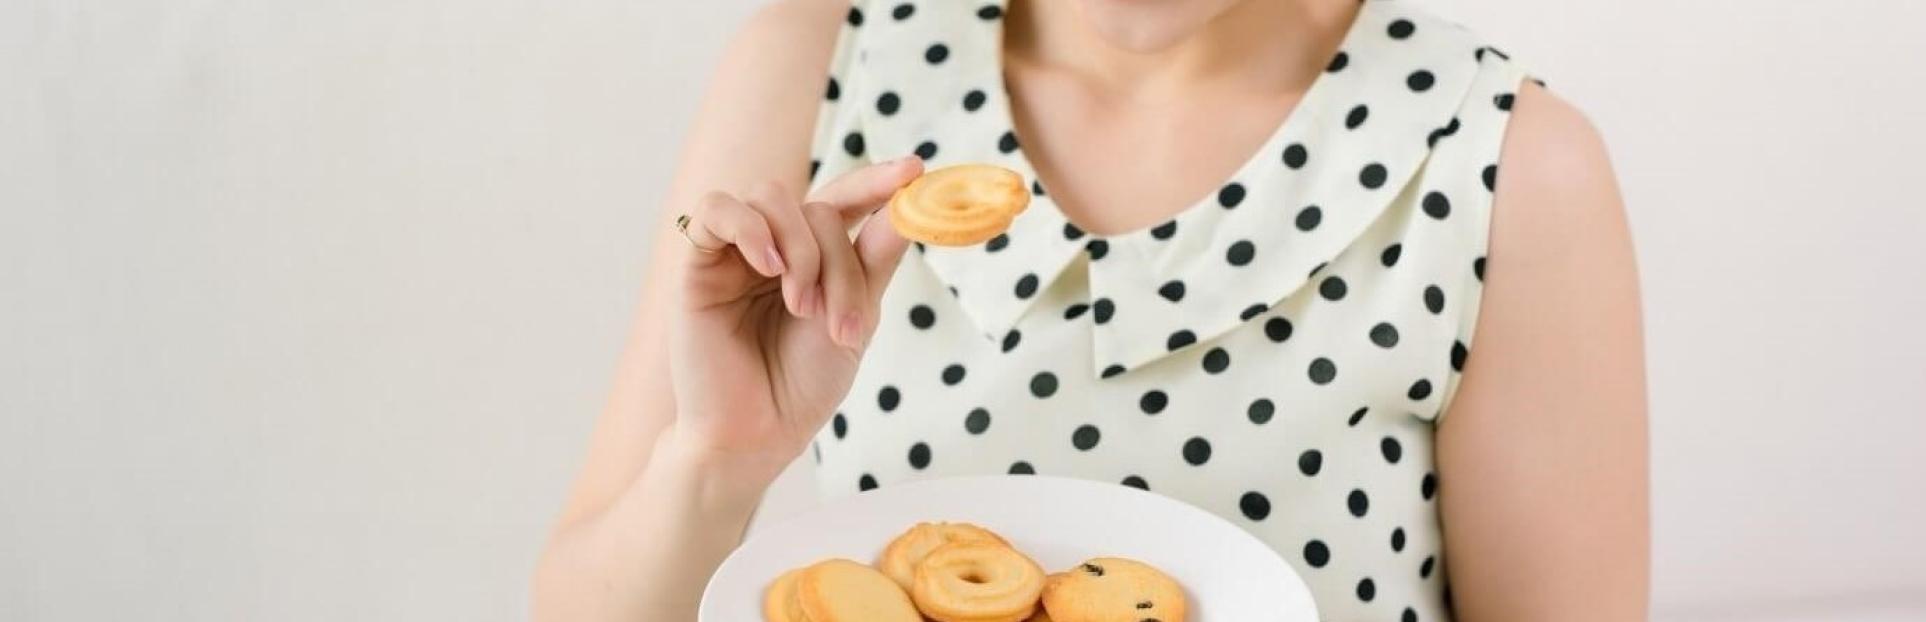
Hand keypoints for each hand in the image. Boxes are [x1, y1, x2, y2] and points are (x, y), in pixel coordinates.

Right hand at [665, 157, 923, 480]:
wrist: (756, 433)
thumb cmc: (803, 383)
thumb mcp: (857, 316)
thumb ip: (875, 259)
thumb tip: (907, 206)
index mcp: (817, 256)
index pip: (846, 200)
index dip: (878, 181)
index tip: (915, 170)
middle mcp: (776, 245)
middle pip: (818, 207)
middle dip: (839, 261)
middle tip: (841, 322)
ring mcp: (737, 251)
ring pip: (773, 198)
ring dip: (800, 250)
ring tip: (800, 307)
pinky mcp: (698, 262)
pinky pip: (717, 209)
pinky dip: (749, 229)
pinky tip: (768, 269)